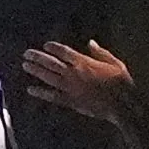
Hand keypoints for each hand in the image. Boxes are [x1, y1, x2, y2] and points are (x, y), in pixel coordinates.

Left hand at [22, 40, 137, 124]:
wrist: (123, 105)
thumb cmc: (123, 84)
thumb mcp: (116, 64)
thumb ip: (101, 53)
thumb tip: (90, 42)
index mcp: (84, 62)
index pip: (63, 51)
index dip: (53, 47)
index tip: (46, 45)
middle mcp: (74, 73)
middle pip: (51, 62)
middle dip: (37, 56)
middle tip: (27, 53)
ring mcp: (70, 87)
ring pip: (48, 76)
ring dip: (35, 70)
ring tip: (25, 65)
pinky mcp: (70, 100)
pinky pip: (52, 95)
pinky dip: (40, 92)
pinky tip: (30, 89)